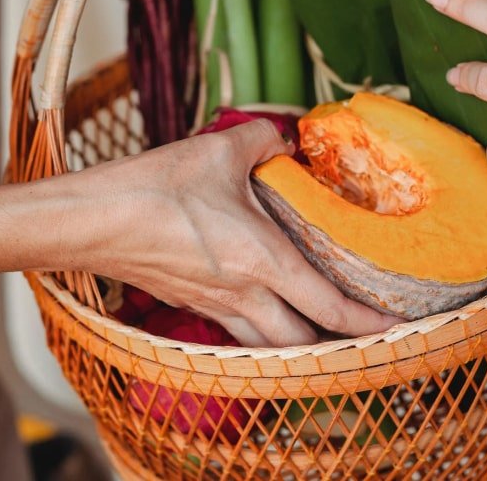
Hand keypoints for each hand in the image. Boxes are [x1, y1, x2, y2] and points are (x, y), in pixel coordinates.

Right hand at [84, 119, 398, 346]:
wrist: (92, 221)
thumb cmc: (154, 188)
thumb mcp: (218, 150)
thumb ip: (263, 140)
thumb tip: (285, 139)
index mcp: (262, 260)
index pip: (329, 306)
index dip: (368, 323)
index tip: (394, 326)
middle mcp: (243, 295)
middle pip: (303, 345)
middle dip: (336, 346)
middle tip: (360, 331)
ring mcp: (213, 306)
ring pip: (269, 347)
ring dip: (298, 345)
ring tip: (319, 329)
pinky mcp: (190, 305)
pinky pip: (239, 333)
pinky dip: (262, 332)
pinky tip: (265, 309)